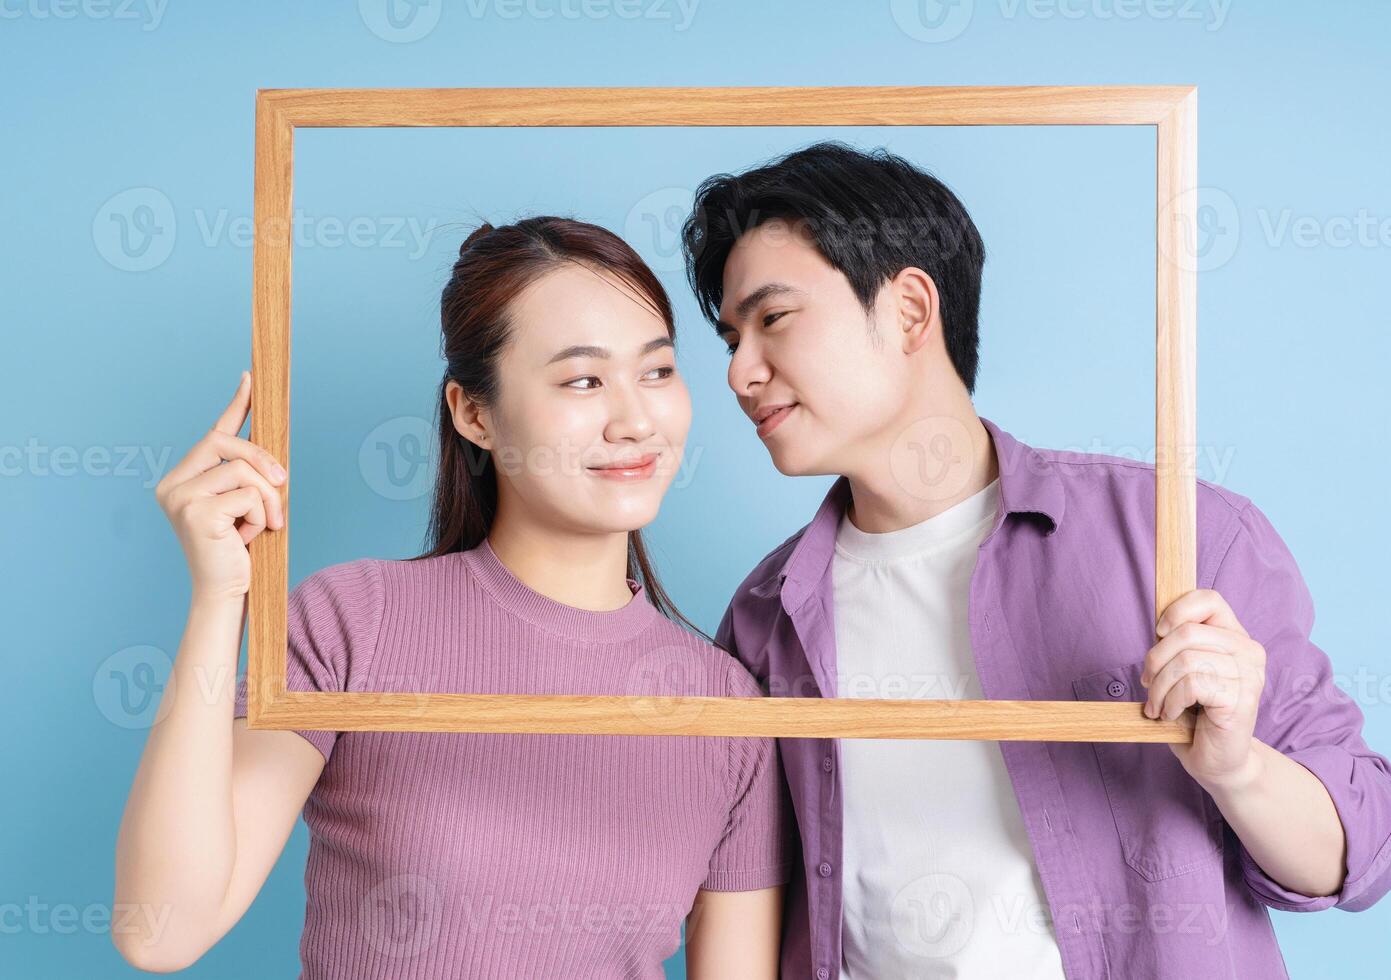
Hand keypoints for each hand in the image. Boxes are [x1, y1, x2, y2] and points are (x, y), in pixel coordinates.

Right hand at [154, 371, 286, 602]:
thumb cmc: (239, 551)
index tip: (251, 379)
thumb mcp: (247, 504)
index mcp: (182, 479)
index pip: (213, 433)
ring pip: (242, 470)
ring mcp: (180, 497)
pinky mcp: (195, 512)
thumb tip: (270, 448)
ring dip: (268, 498)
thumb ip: (249, 476)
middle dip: (262, 457)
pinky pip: (247, 494)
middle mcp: (173, 484)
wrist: (227, 593)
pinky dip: (261, 514)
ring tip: (267, 525)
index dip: (236, 406)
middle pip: (225, 441)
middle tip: (283, 484)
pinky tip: (250, 537)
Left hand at [1140, 588, 1266, 791]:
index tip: (1159, 633)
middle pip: (1187, 632)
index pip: (1209, 599)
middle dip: (1155, 659)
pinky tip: (1170, 714)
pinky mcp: (1241, 699)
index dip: (1176, 611)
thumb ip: (1178, 644)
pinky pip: (1192, 685)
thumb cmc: (1196, 713)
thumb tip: (1158, 625)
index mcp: (1235, 636)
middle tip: (1147, 684)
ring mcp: (1249, 675)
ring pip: (1185, 660)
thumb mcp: (1184, 670)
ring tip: (1156, 705)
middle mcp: (1248, 651)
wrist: (1218, 760)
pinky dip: (1170, 701)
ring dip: (1159, 687)